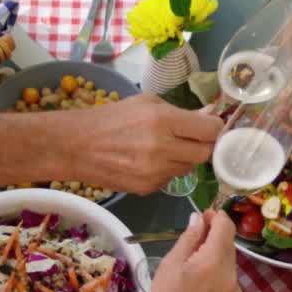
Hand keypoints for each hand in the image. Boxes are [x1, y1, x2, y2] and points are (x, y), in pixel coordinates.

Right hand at [70, 94, 222, 193]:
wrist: (76, 146)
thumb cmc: (112, 118)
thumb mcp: (146, 103)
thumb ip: (181, 112)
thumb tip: (210, 115)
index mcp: (163, 120)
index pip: (210, 130)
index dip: (215, 129)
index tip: (211, 127)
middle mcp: (162, 148)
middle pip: (204, 154)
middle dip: (202, 145)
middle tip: (190, 138)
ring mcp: (155, 172)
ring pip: (188, 168)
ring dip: (183, 158)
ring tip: (163, 148)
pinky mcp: (147, 188)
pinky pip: (170, 179)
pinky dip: (166, 170)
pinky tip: (148, 161)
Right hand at [140, 210, 240, 291]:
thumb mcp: (171, 265)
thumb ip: (189, 238)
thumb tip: (198, 218)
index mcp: (216, 260)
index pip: (226, 226)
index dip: (215, 217)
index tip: (202, 217)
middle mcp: (232, 274)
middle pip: (228, 245)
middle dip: (213, 238)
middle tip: (191, 242)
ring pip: (228, 264)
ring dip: (214, 258)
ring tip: (191, 269)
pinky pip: (228, 283)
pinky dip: (216, 277)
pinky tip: (198, 289)